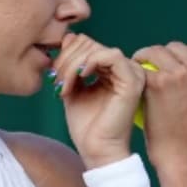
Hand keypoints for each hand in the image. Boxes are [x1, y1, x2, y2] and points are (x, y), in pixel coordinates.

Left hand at [52, 33, 145, 167]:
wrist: (97, 150)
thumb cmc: (86, 125)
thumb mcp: (72, 87)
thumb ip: (71, 64)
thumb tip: (70, 36)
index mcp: (111, 70)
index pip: (86, 44)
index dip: (66, 54)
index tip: (54, 77)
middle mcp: (124, 69)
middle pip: (90, 43)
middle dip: (67, 60)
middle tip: (57, 83)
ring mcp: (131, 73)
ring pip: (97, 48)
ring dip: (73, 64)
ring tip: (64, 86)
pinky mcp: (133, 80)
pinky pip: (111, 56)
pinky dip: (91, 62)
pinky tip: (80, 77)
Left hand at [131, 42, 186, 168]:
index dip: (178, 62)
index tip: (168, 73)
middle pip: (175, 48)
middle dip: (162, 58)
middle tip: (150, 72)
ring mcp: (180, 72)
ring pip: (156, 51)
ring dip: (146, 59)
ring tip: (139, 74)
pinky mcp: (159, 81)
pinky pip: (141, 65)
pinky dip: (135, 71)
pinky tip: (132, 82)